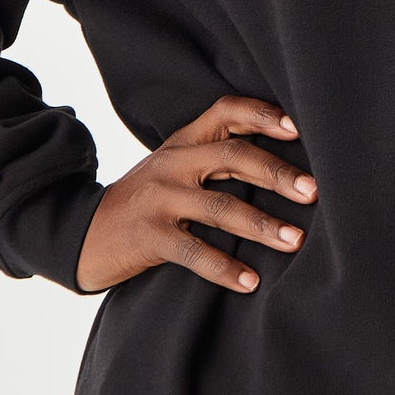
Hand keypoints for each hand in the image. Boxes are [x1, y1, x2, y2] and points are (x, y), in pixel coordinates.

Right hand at [75, 94, 316, 293]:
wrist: (81, 233)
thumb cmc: (146, 202)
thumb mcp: (174, 169)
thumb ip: (215, 159)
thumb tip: (284, 168)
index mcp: (184, 142)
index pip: (226, 112)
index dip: (264, 116)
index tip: (299, 130)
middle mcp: (173, 163)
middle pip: (233, 156)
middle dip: (277, 173)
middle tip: (314, 191)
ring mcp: (159, 199)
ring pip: (220, 206)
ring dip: (263, 225)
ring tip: (296, 241)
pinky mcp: (149, 236)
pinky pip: (194, 251)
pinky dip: (225, 268)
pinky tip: (251, 282)